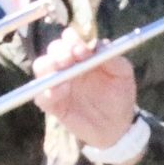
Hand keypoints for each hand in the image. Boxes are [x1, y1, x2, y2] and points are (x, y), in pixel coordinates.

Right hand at [32, 27, 138, 147]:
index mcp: (82, 55)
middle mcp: (67, 66)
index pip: (69, 39)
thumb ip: (113, 59)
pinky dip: (48, 92)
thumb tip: (99, 45)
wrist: (116, 125)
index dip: (72, 39)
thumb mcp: (123, 74)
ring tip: (65, 78)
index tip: (80, 48)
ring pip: (41, 68)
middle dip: (59, 52)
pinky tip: (63, 92)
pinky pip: (41, 96)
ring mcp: (57, 84)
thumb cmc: (120, 95)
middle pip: (52, 50)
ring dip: (49, 68)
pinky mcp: (53, 104)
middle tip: (69, 59)